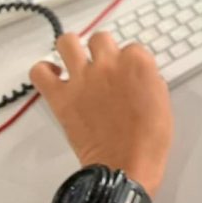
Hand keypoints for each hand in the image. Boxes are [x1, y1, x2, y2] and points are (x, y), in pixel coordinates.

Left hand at [29, 32, 172, 197]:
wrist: (126, 164)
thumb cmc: (148, 138)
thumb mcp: (161, 99)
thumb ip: (147, 78)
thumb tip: (136, 75)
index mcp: (137, 62)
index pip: (131, 46)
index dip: (129, 60)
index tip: (127, 72)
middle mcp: (108, 64)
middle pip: (100, 38)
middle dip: (102, 49)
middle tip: (102, 65)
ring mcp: (82, 78)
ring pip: (67, 42)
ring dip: (71, 48)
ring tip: (74, 59)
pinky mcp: (61, 97)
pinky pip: (40, 72)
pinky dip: (43, 71)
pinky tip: (53, 76)